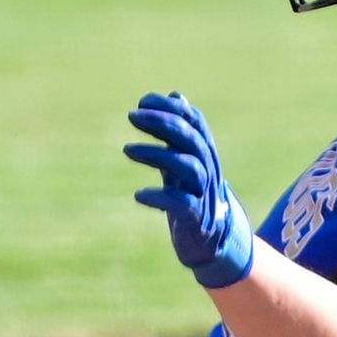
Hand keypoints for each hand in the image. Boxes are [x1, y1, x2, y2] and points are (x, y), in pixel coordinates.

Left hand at [124, 93, 256, 291]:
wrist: (209, 240)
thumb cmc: (192, 194)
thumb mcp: (184, 158)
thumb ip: (179, 132)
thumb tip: (176, 95)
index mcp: (205, 152)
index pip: (194, 121)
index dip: (171, 107)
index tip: (143, 101)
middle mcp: (209, 169)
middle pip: (191, 139)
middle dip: (163, 123)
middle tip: (132, 116)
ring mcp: (204, 194)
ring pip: (188, 167)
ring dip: (157, 154)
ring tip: (127, 149)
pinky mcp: (196, 219)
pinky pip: (182, 204)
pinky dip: (160, 197)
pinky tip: (139, 195)